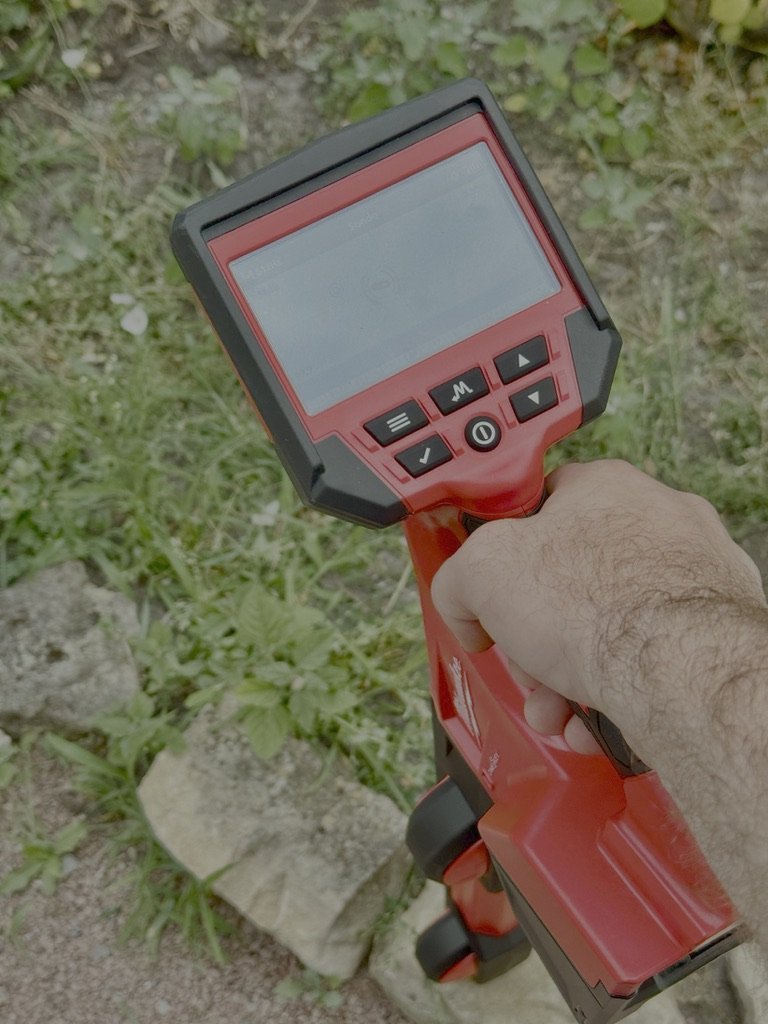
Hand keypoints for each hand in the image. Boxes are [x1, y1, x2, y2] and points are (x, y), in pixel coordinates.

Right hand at [431, 460, 765, 756]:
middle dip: (535, 639)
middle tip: (525, 665)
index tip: (492, 591)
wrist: (677, 675)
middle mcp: (658, 523)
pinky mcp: (713, 633)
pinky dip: (612, 695)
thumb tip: (463, 607)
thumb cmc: (599, 605)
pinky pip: (646, 662)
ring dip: (565, 678)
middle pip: (571, 582)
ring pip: (608, 630)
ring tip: (554, 707)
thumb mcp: (481, 572)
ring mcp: (693, 578)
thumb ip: (458, 579)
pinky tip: (591, 720)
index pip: (542, 506)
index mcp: (605, 488)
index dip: (505, 554)